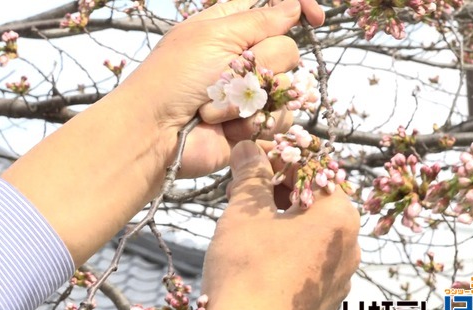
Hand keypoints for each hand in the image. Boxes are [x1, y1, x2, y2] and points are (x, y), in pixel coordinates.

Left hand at [116, 0, 324, 177]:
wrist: (156, 134)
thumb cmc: (174, 79)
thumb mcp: (214, 36)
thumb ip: (260, 20)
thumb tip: (293, 6)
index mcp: (229, 27)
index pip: (274, 7)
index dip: (298, 7)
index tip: (316, 17)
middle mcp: (243, 58)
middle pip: (286, 50)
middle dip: (262, 64)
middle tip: (228, 75)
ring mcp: (249, 93)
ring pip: (288, 88)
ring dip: (252, 100)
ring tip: (216, 109)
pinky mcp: (252, 125)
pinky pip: (281, 120)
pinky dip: (254, 124)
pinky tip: (228, 130)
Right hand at [198, 141, 359, 309]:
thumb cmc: (248, 268)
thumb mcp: (246, 212)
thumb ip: (252, 174)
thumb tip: (249, 148)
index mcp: (338, 217)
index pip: (313, 171)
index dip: (278, 160)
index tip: (251, 160)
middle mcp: (350, 248)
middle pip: (315, 203)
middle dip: (278, 191)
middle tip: (242, 192)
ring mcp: (340, 280)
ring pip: (312, 236)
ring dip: (282, 221)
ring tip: (247, 224)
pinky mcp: (325, 304)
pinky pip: (310, 266)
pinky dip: (288, 252)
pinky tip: (260, 258)